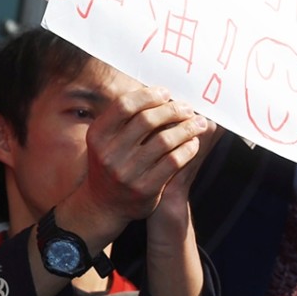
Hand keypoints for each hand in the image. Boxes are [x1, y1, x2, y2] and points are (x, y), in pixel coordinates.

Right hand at [79, 86, 209, 227]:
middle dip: (172, 110)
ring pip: (165, 140)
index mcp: (98, 135)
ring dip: (186, 128)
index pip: (124, 105)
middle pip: (147, 120)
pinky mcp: (146, 188)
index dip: (148, 96)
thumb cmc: (111, 161)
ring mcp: (127, 172)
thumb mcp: (106, 139)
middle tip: (187, 108)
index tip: (166, 93)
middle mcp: (109, 153)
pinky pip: (174, 161)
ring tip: (198, 123)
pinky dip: (188, 148)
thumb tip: (157, 91)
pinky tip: (193, 143)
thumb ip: (124, 117)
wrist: (104, 204)